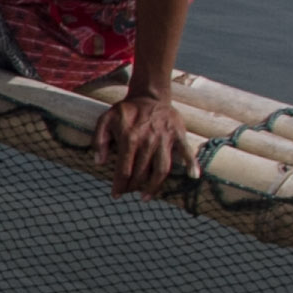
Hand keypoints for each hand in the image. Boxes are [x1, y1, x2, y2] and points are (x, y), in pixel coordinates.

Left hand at [94, 78, 183, 195]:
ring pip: (162, 169)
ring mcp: (165, 138)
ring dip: (154, 186)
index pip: (124, 170)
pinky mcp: (178, 135)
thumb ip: (99, 140)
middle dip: (133, 187)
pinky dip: (192, 164)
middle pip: (141, 173)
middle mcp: (148, 140)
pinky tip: (193, 176)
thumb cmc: (126, 111)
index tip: (115, 195)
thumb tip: (98, 162)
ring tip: (146, 197)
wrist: (149, 96)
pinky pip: (187, 152)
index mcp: (130, 138)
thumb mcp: (105, 120)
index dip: (119, 185)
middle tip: (129, 192)